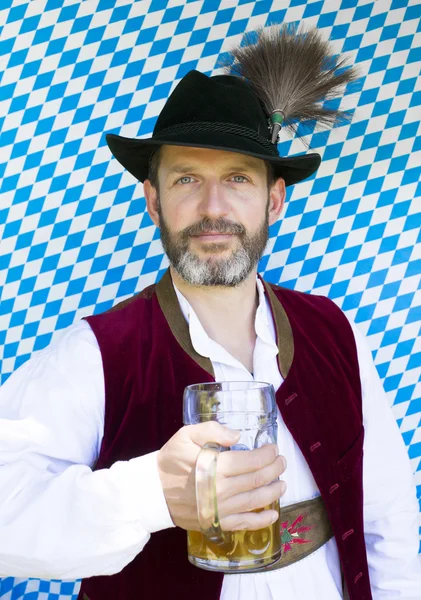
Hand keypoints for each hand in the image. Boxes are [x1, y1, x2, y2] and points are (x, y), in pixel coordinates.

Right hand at [157, 421, 286, 531]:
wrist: (152, 491)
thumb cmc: (170, 460)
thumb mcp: (186, 435)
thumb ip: (212, 431)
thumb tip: (237, 435)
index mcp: (215, 467)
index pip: (250, 461)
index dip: (266, 455)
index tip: (273, 448)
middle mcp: (221, 490)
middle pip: (257, 480)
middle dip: (274, 470)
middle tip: (281, 462)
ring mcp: (220, 509)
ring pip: (255, 501)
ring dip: (273, 492)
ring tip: (282, 483)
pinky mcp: (216, 522)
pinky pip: (243, 524)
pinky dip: (261, 520)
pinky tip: (272, 515)